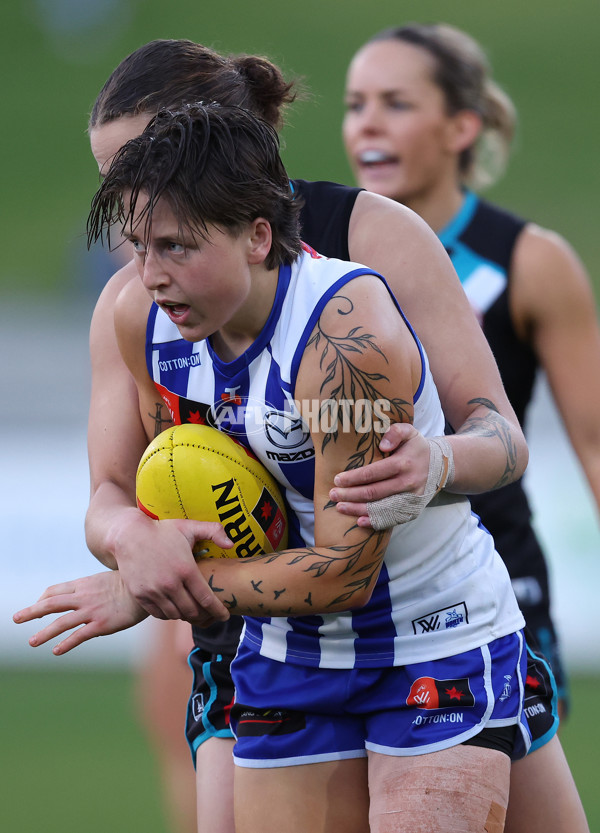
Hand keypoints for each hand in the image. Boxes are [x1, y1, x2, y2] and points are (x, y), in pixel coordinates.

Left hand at [12, 571, 147, 655]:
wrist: (148, 587)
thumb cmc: (129, 583)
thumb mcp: (105, 578)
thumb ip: (90, 585)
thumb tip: (81, 592)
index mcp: (84, 584)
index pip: (55, 591)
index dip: (42, 600)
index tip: (36, 607)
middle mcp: (84, 597)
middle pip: (51, 604)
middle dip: (31, 612)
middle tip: (16, 618)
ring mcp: (92, 611)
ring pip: (61, 622)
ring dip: (44, 633)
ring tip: (32, 641)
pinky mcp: (102, 624)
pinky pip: (79, 635)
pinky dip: (66, 644)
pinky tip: (56, 651)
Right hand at [110, 511, 232, 621]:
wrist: (128, 535)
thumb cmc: (161, 531)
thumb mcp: (189, 527)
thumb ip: (213, 531)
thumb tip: (231, 543)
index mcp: (186, 569)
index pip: (207, 599)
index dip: (218, 611)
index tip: (225, 616)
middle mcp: (170, 584)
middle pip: (193, 611)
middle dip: (205, 616)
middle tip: (210, 616)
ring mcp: (154, 592)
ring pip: (176, 615)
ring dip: (187, 616)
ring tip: (194, 612)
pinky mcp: (141, 596)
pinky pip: (159, 614)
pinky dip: (170, 615)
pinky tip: (175, 609)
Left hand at [328, 424, 430, 526]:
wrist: (440, 464)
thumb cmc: (416, 447)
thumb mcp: (409, 431)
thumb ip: (395, 432)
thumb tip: (382, 445)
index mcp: (403, 463)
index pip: (373, 473)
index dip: (353, 478)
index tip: (338, 479)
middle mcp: (407, 483)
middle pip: (373, 493)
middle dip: (350, 495)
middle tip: (333, 494)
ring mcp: (410, 499)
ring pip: (380, 508)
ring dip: (357, 509)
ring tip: (340, 507)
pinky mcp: (412, 509)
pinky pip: (392, 519)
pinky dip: (375, 522)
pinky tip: (359, 521)